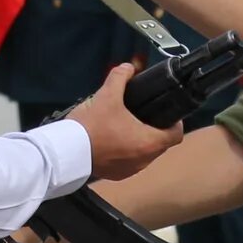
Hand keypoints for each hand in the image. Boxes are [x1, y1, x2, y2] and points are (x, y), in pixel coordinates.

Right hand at [66, 63, 184, 179]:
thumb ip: (120, 77)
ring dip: (140, 141)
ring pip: (145, 154)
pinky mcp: (116, 175)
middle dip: (155, 129)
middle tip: (143, 114)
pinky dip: (126, 152)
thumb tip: (127, 67)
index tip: (166, 112)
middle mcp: (144, 160)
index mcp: (149, 142)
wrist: (66, 153)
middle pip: (161, 144)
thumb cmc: (92, 126)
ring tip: (126, 126)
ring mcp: (130, 170)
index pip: (176, 134)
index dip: (175, 122)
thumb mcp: (107, 95)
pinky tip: (113, 140)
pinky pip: (129, 162)